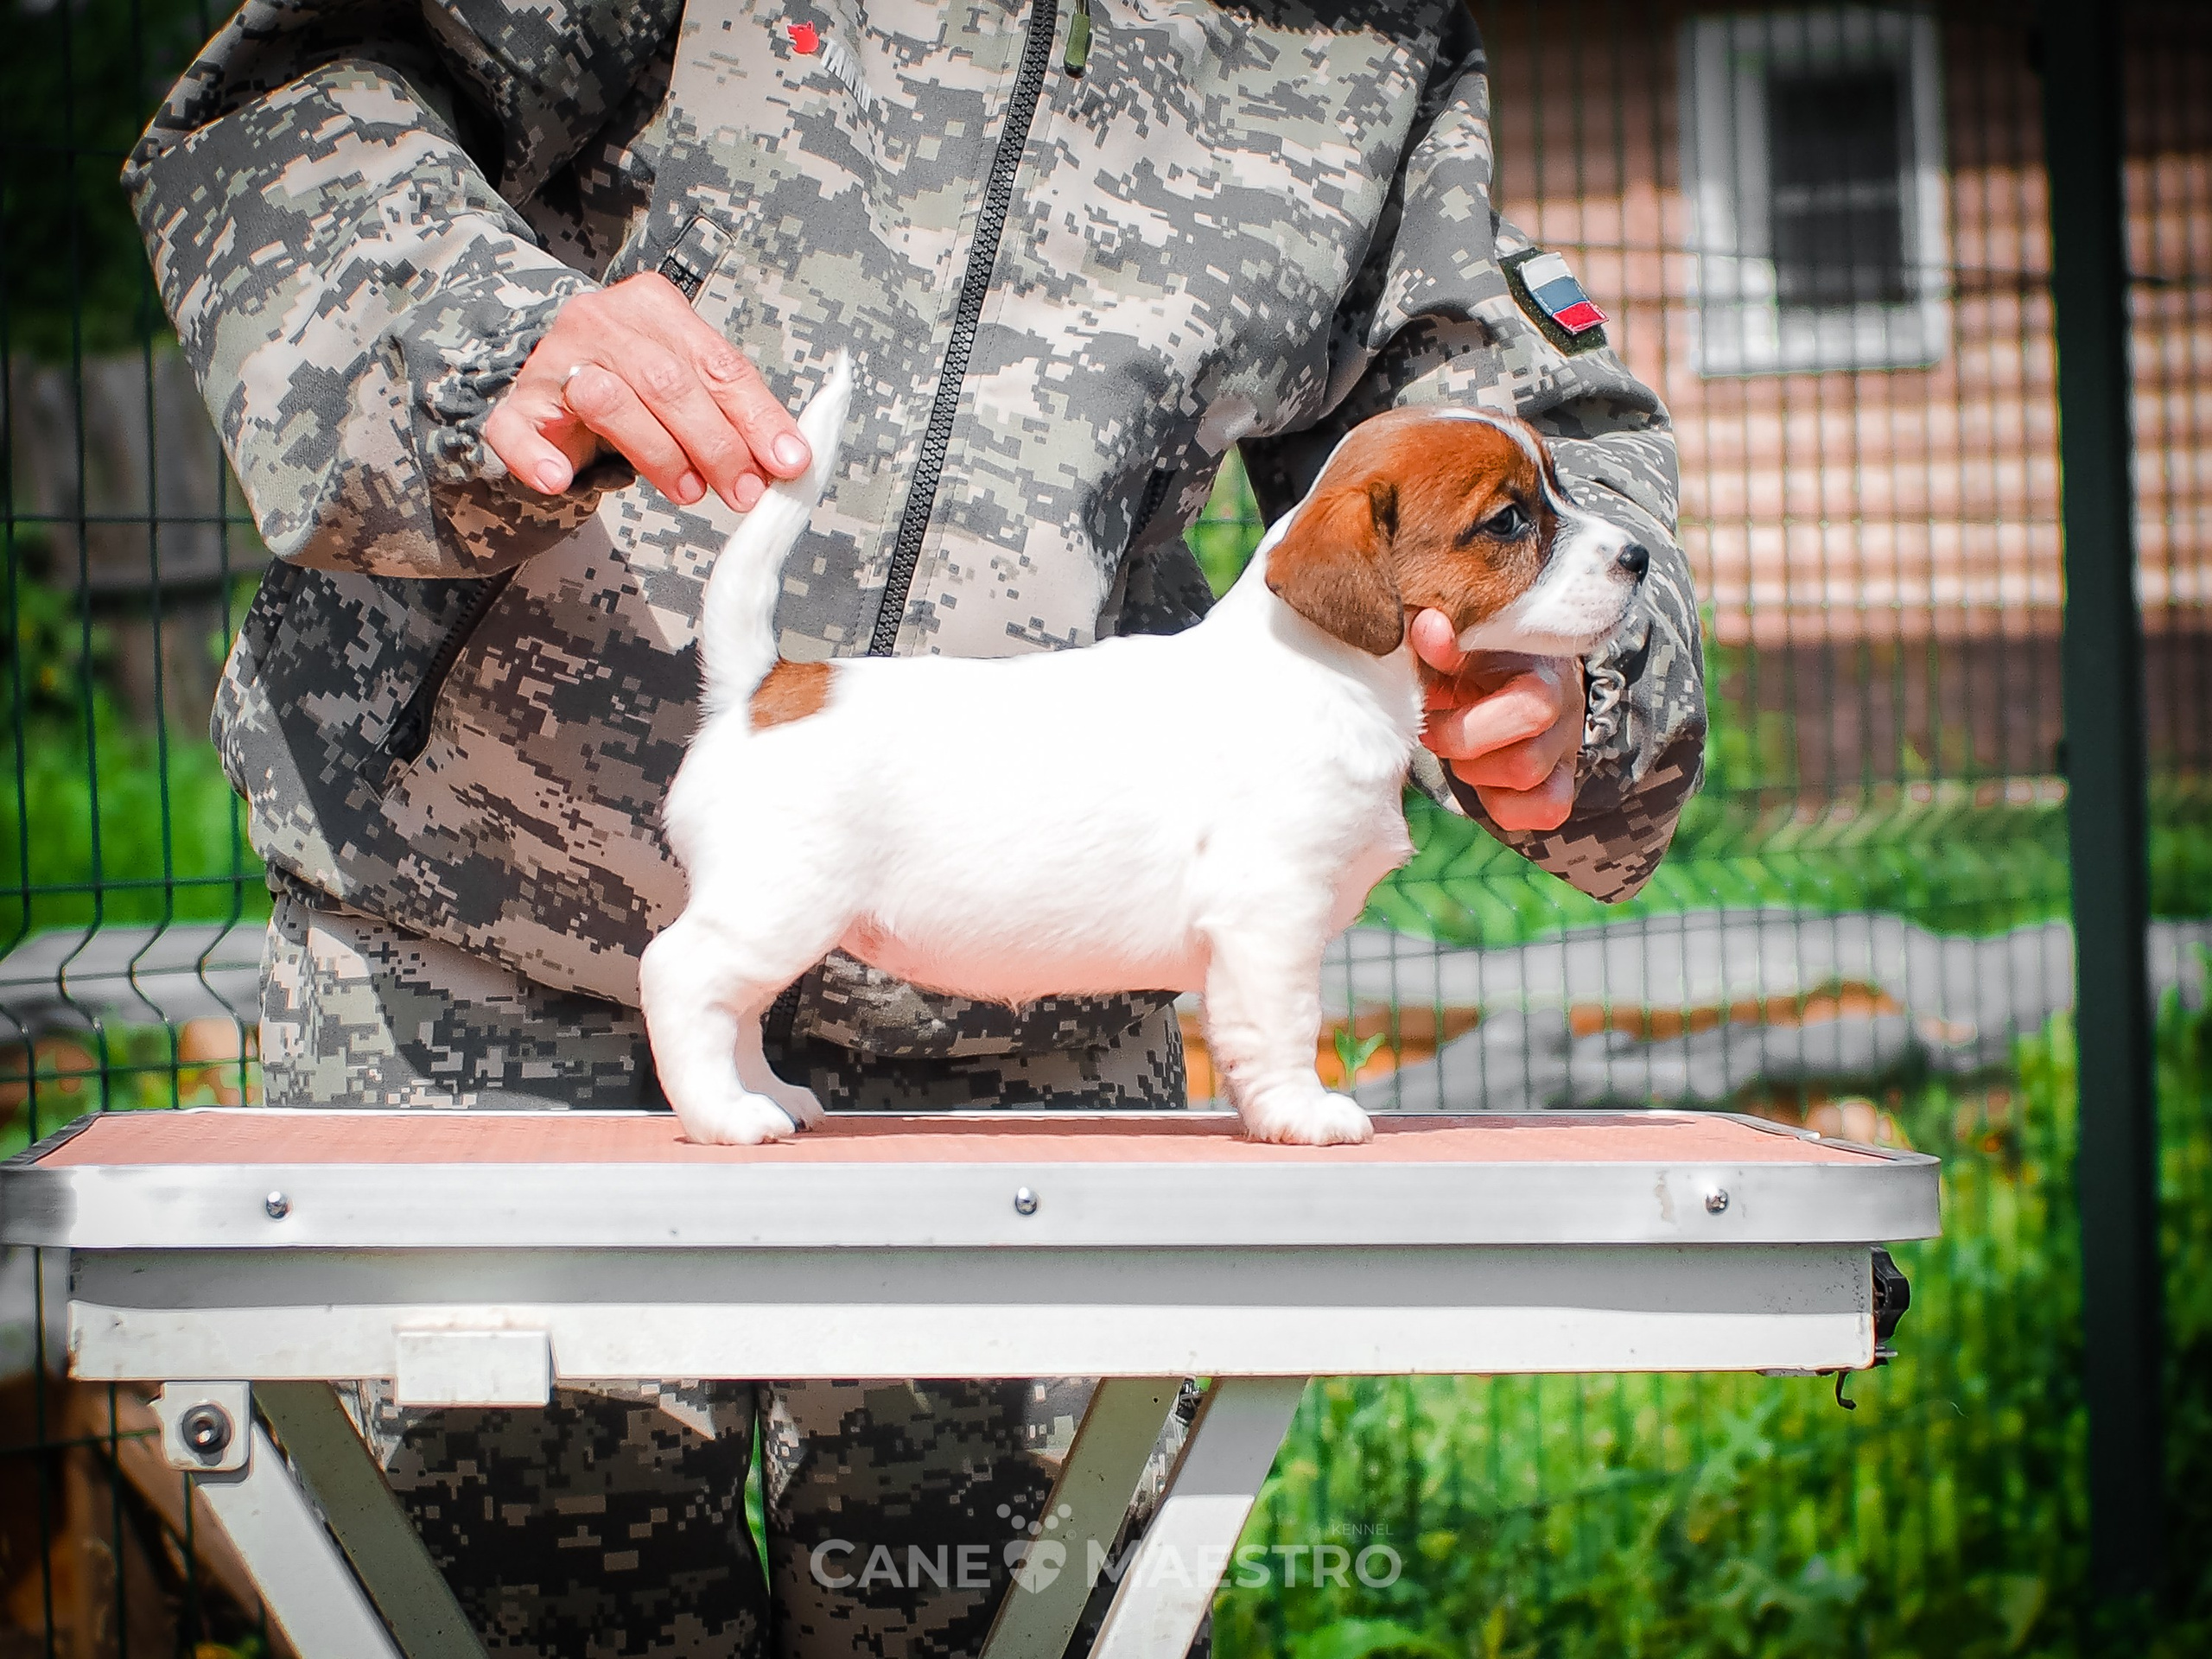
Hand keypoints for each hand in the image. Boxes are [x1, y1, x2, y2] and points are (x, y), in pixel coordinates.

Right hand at [484, 272, 811, 509]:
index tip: (788, 461)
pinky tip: (559, 480)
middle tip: (744, 491)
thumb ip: (732, 413)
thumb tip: (787, 459)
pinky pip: (516, 430)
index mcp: (653, 307)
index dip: (756, 415)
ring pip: (607, 401)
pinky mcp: (516, 404)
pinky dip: (538, 457)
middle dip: (716, 444)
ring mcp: (551, 360)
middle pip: (668, 382)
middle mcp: (600, 321)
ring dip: (658, 454)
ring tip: (690, 492)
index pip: (716, 362)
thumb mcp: (690, 388)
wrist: (555, 388)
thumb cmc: (635, 388)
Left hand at [1409, 608, 1583, 832]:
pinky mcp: (1561, 778)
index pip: (1531, 711)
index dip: (1466, 727)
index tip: (1427, 712)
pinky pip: (1548, 811)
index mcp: (1543, 669)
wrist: (1504, 658)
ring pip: (1535, 791)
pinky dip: (1505, 804)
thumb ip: (1441, 637)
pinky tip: (1481, 776)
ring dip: (1479, 777)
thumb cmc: (1473, 648)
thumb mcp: (1456, 638)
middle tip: (1434, 733)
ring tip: (1457, 749)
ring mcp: (1567, 747)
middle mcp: (1565, 709)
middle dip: (1466, 756)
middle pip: (1526, 764)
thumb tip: (1427, 629)